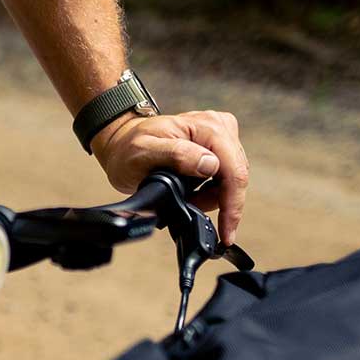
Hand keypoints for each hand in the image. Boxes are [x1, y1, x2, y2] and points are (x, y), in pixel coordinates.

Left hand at [91, 111, 249, 245]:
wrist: (124, 145)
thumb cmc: (130, 149)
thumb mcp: (144, 152)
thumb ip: (178, 155)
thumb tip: (210, 165)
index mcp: (207, 127)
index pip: (233, 170)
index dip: (232, 204)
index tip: (227, 232)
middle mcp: (220, 127)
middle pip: (236, 176)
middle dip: (218, 201)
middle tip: (190, 208)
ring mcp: (221, 136)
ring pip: (231, 180)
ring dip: (211, 197)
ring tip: (186, 197)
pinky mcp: (219, 147)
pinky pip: (225, 177)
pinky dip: (210, 192)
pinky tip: (191, 193)